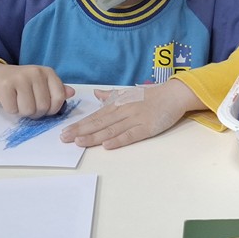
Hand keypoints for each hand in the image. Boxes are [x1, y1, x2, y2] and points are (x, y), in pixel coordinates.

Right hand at [0, 60, 73, 117]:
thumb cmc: (23, 83)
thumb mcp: (42, 83)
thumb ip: (57, 89)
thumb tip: (72, 93)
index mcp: (48, 72)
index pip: (59, 98)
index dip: (53, 109)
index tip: (46, 109)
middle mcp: (35, 72)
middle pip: (43, 106)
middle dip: (37, 113)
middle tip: (29, 106)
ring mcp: (19, 78)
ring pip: (29, 110)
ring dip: (24, 113)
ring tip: (20, 103)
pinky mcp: (4, 86)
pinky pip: (13, 110)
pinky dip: (11, 110)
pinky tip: (10, 101)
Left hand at [60, 80, 203, 148]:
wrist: (174, 94)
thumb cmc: (152, 95)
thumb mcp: (129, 92)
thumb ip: (112, 95)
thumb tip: (96, 93)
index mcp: (118, 104)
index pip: (95, 116)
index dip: (79, 124)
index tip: (65, 131)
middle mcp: (123, 111)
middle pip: (99, 123)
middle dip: (80, 131)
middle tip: (64, 139)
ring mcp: (135, 119)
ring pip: (111, 130)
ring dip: (94, 136)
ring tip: (79, 142)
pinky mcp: (147, 127)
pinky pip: (130, 135)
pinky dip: (118, 140)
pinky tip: (107, 145)